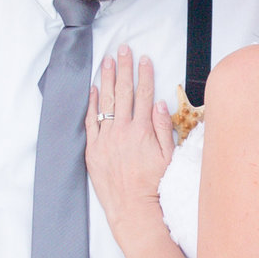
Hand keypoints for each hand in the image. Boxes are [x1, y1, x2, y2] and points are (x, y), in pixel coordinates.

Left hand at [83, 46, 174, 226]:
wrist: (132, 207)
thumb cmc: (153, 184)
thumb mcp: (168, 156)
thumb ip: (163, 127)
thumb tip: (160, 103)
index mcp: (142, 130)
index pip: (144, 94)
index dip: (144, 75)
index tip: (144, 59)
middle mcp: (122, 131)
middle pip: (123, 92)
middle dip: (124, 68)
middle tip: (123, 50)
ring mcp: (105, 139)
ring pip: (105, 102)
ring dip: (107, 79)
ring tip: (107, 61)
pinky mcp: (93, 149)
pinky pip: (90, 121)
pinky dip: (91, 103)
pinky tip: (92, 89)